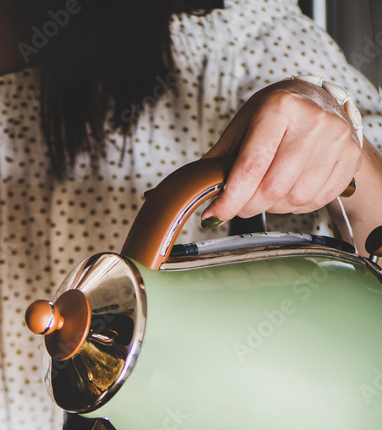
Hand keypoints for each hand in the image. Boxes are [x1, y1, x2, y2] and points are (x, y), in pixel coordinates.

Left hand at [201, 78, 362, 223]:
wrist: (320, 102)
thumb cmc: (276, 115)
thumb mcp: (244, 125)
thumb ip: (219, 159)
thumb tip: (193, 192)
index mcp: (279, 109)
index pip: (250, 167)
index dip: (230, 199)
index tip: (215, 214)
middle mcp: (311, 121)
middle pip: (272, 188)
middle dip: (249, 205)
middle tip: (239, 204)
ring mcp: (335, 139)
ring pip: (294, 199)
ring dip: (274, 206)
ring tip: (269, 190)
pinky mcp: (349, 157)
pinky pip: (316, 200)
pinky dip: (296, 205)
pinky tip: (291, 188)